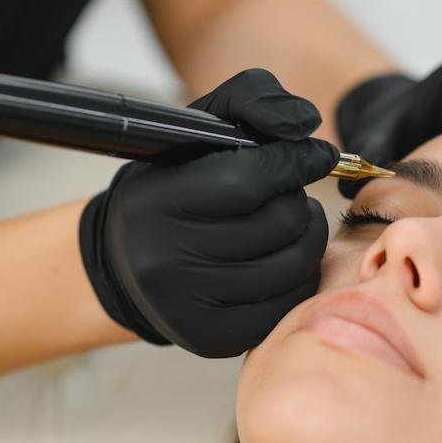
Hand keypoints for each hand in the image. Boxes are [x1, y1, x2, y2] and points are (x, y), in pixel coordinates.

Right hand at [79, 69, 338, 357]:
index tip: (316, 155)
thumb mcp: (195, 132)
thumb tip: (307, 124)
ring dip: (306, 236)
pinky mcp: (212, 340)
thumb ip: (250, 103)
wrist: (124, 265)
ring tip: (291, 222)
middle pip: (279, 224)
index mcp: (158, 204)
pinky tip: (282, 257)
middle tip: (290, 193)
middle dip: (298, 200)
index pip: (250, 180)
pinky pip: (288, 302)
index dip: (295, 162)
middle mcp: (168, 261)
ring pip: (293, 265)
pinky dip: (299, 275)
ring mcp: (191, 307)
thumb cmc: (171, 190)